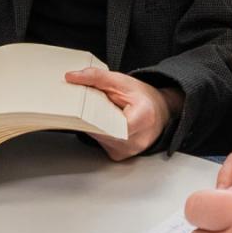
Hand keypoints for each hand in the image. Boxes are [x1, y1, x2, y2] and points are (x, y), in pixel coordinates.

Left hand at [64, 67, 178, 160]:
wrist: (159, 111)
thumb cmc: (143, 98)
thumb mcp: (121, 81)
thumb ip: (96, 77)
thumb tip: (72, 77)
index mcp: (142, 118)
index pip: (109, 122)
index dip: (93, 114)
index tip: (81, 106)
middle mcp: (137, 140)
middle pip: (101, 131)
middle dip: (89, 117)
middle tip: (86, 105)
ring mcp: (129, 151)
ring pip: (98, 138)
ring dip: (93, 125)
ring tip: (99, 112)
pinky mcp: (119, 155)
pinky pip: (100, 143)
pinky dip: (97, 132)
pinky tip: (102, 122)